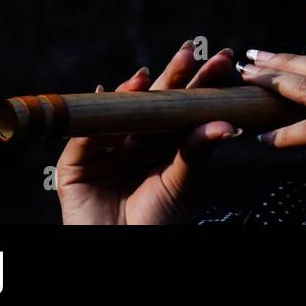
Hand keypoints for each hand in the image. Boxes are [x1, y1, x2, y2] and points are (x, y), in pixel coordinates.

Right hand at [56, 41, 241, 224]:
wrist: (126, 254)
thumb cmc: (158, 223)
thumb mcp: (181, 183)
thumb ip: (196, 151)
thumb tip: (230, 123)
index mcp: (165, 146)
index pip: (185, 108)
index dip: (200, 82)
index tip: (222, 58)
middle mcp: (136, 143)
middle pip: (154, 102)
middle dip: (171, 75)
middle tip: (189, 50)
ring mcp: (106, 152)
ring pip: (119, 113)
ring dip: (131, 91)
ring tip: (148, 76)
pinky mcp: (76, 166)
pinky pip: (83, 135)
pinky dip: (94, 115)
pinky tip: (107, 93)